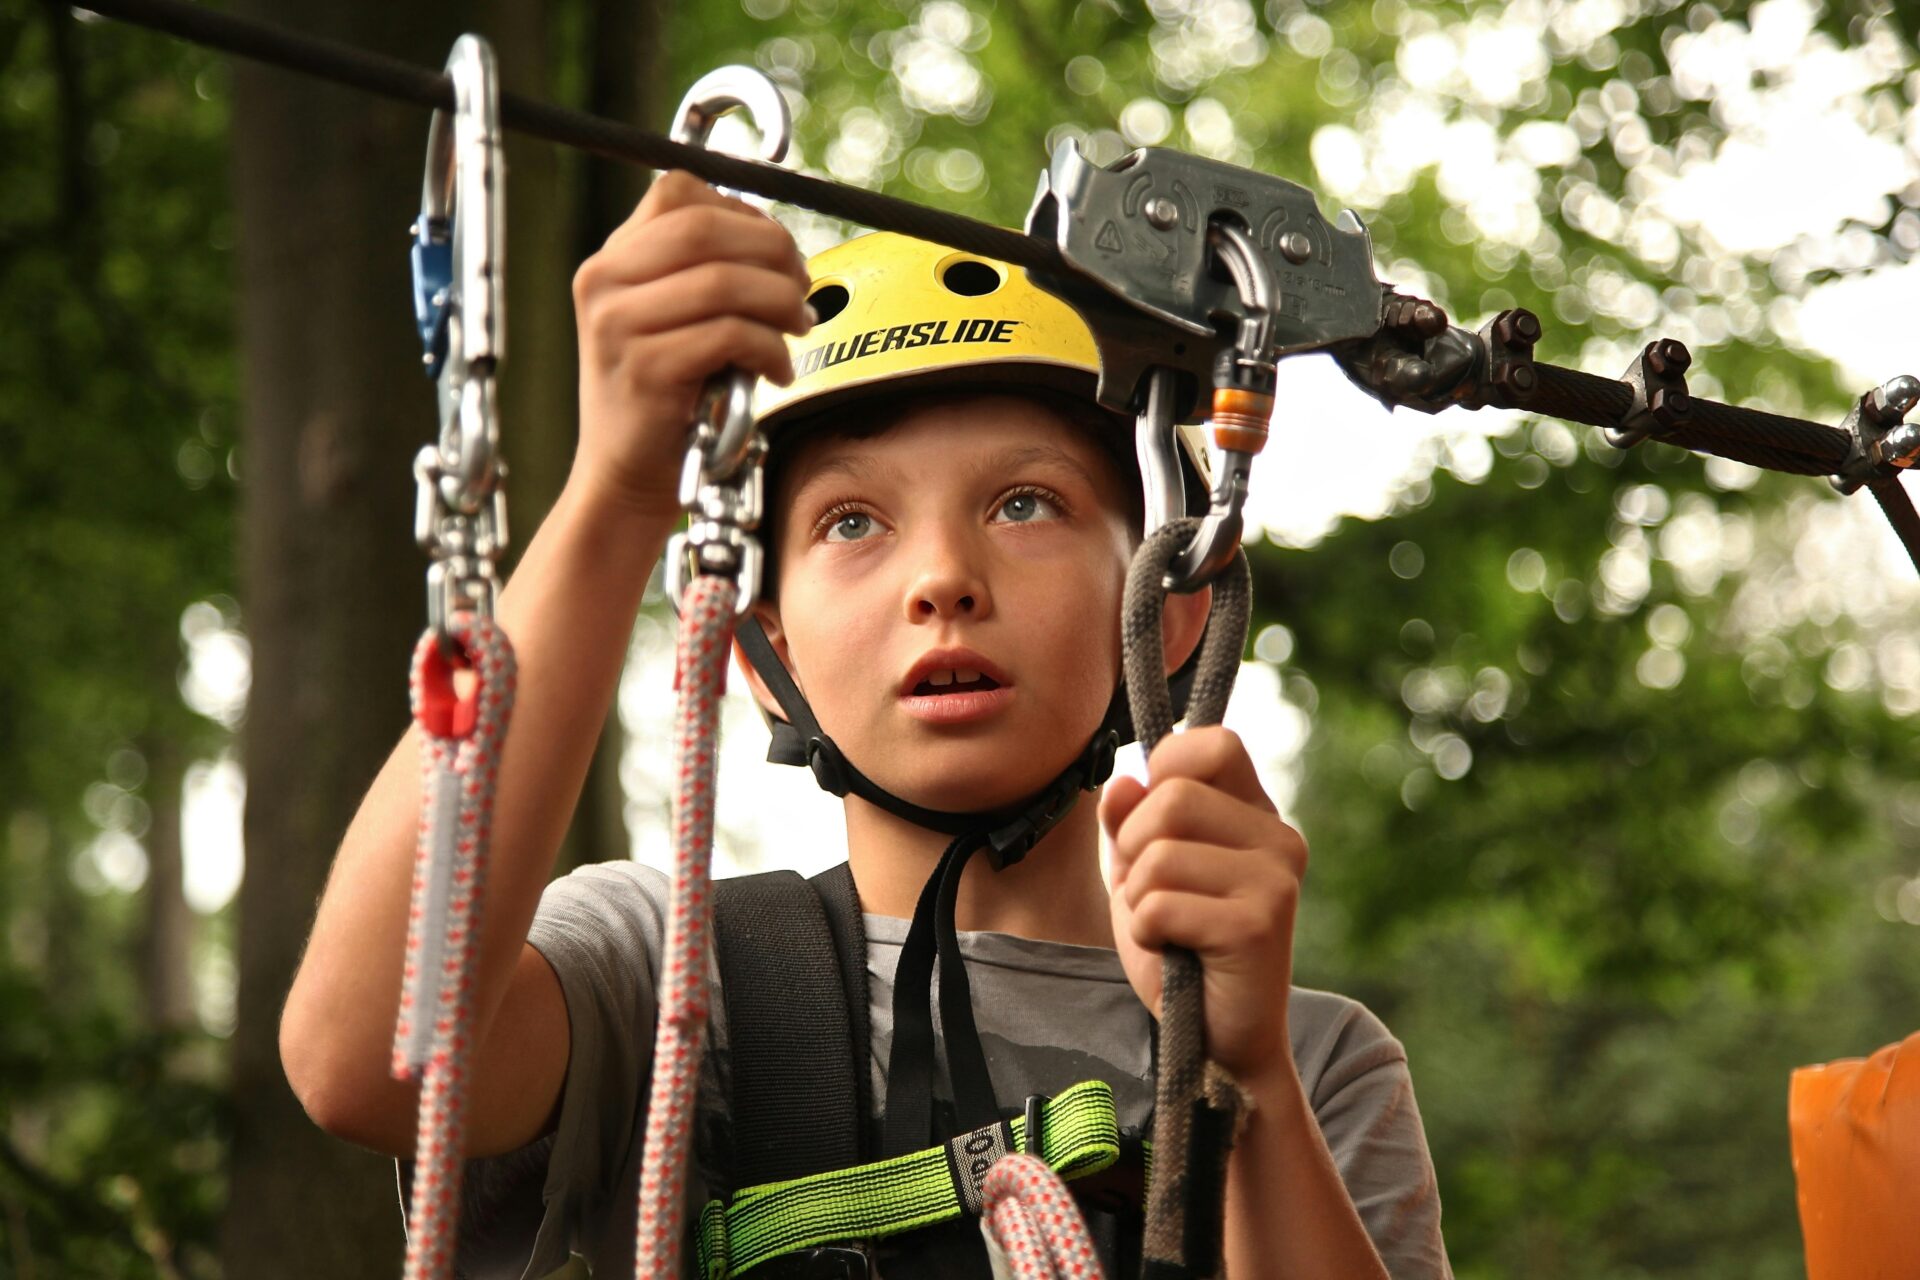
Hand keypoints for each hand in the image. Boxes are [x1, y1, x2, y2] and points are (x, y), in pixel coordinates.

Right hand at [568, 170, 814, 520]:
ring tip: (797, 328)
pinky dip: (770, 350)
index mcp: (610, 260)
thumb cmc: (664, 399)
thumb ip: (702, 274)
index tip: (777, 252)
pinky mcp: (645, 369)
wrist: (625, 476)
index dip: (743, 212)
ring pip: (725, 280)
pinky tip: (776, 371)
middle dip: (773, 252)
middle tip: (802, 288)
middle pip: (707, 228)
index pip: (680, 192)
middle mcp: (603, 282)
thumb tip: (779, 243)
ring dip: (781, 302)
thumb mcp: (668, 319)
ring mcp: (619, 325)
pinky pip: (730, 335)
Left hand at [1099, 727, 1307, 1084]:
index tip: (1152, 819)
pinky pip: (1160, 904)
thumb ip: (1128, 823)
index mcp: (1256, 815)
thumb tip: (1124, 780)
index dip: (1166, 768)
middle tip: (1153, 895)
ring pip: (1160, 853)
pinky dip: (1146, 932)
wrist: (1220, 1043)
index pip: (1214, 743)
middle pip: (1173, 796)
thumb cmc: (1181, 952)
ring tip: (1167, 930)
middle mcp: (1278, 838)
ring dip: (1139, 899)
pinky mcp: (1259, 924)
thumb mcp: (1142, 875)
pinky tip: (1176, 953)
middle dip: (1135, 848)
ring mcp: (1275, 879)